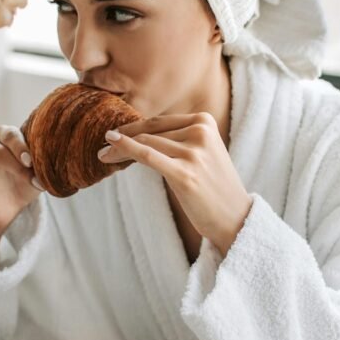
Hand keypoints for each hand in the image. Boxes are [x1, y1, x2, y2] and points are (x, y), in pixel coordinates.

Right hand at [0, 124, 42, 233]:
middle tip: (23, 161)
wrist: (11, 210)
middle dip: (6, 149)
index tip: (30, 161)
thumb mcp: (36, 180)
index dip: (20, 144)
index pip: (9, 135)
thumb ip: (40, 174)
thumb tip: (46, 178)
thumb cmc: (25, 185)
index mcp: (6, 143)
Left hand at [97, 112, 251, 254]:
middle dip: (124, 136)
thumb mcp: (202, 153)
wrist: (235, 218)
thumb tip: (137, 133)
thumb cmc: (213, 188)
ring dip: (119, 148)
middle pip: (151, 131)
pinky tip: (109, 150)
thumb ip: (178, 139)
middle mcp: (201, 132)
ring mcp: (194, 152)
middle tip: (104, 143)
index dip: (134, 127)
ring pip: (145, 143)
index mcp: (205, 121)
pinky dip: (125, 150)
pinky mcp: (185, 174)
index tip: (116, 134)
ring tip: (105, 155)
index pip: (160, 122)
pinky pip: (146, 155)